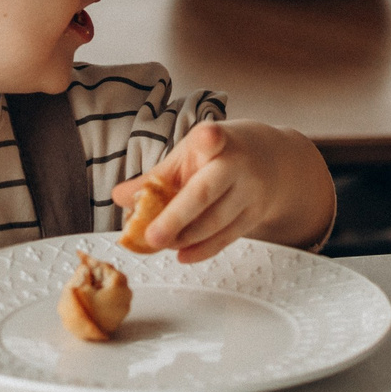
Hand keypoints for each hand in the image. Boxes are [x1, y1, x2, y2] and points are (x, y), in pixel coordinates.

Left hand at [113, 121, 335, 262]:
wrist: (271, 159)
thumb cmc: (220, 154)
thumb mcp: (189, 153)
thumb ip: (157, 177)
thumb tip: (119, 197)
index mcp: (216, 140)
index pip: (214, 138)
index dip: (210, 139)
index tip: (209, 136)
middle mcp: (236, 164)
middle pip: (206, 192)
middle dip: (177, 216)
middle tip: (151, 237)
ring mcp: (250, 191)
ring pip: (215, 221)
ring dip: (184, 237)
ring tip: (159, 243)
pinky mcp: (255, 214)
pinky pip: (227, 237)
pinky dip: (202, 250)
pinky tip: (182, 255)